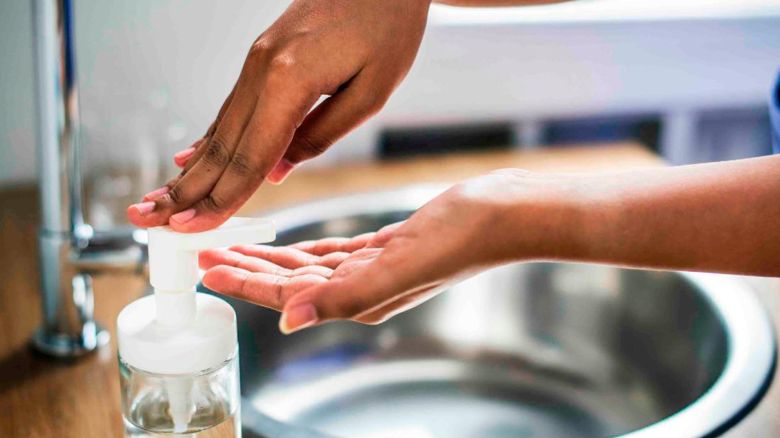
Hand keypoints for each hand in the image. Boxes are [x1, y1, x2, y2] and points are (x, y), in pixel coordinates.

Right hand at [128, 0, 430, 231]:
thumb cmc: (388, 28)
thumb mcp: (371, 91)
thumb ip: (321, 134)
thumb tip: (276, 172)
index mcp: (289, 80)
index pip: (250, 157)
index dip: (220, 199)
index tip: (188, 228)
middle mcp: (261, 69)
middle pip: (221, 146)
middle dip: (186, 191)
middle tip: (147, 221)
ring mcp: (257, 61)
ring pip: (219, 128)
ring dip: (190, 170)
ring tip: (159, 199)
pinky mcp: (262, 56)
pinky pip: (230, 107)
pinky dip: (207, 137)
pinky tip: (189, 156)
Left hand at [199, 170, 582, 332]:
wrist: (503, 214)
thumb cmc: (461, 239)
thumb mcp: (399, 268)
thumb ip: (344, 297)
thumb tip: (289, 320)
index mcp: (360, 298)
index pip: (288, 294)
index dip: (246, 282)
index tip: (209, 269)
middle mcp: (362, 289)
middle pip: (290, 282)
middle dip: (247, 269)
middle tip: (207, 254)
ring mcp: (374, 269)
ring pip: (307, 267)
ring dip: (269, 258)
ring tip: (235, 247)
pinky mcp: (385, 249)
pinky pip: (333, 253)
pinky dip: (304, 249)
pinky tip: (288, 245)